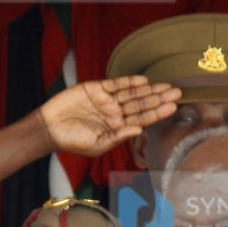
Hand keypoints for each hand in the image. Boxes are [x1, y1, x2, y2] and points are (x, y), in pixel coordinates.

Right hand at [37, 77, 182, 157]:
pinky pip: (116, 84)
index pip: (142, 120)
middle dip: (159, 99)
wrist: (49, 128)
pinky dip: (129, 82)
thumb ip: (118, 137)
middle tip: (178, 92)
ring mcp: (107, 100)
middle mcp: (115, 113)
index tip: (173, 107)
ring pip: (132, 94)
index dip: (158, 113)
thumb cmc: (72, 141)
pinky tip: (143, 81)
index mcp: (118, 128)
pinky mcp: (96, 89)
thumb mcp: (97, 146)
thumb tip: (139, 130)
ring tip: (166, 86)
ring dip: (149, 90)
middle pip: (142, 105)